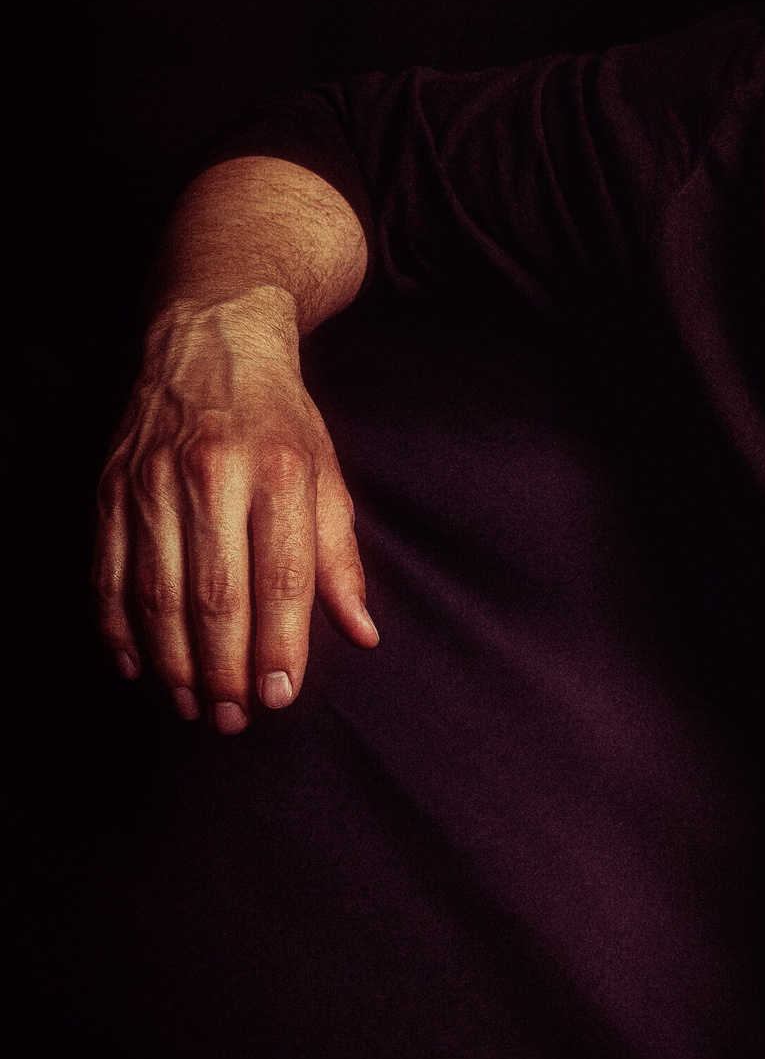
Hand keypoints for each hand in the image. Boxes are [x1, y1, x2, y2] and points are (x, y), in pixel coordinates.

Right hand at [94, 286, 377, 729]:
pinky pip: (108, 572)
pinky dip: (117, 628)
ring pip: (157, 592)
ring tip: (193, 705)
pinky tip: (137, 668)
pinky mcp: (111, 486)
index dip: (279, 646)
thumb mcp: (326, 473)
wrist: (210, 339)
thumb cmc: (279, 419)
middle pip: (216, 594)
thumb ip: (340, 558)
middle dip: (224, 670)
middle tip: (232, 720)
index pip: (281, 577)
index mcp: (281, 470)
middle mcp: (214, 473)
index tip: (279, 698)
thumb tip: (361, 633)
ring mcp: (154, 480)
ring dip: (173, 661)